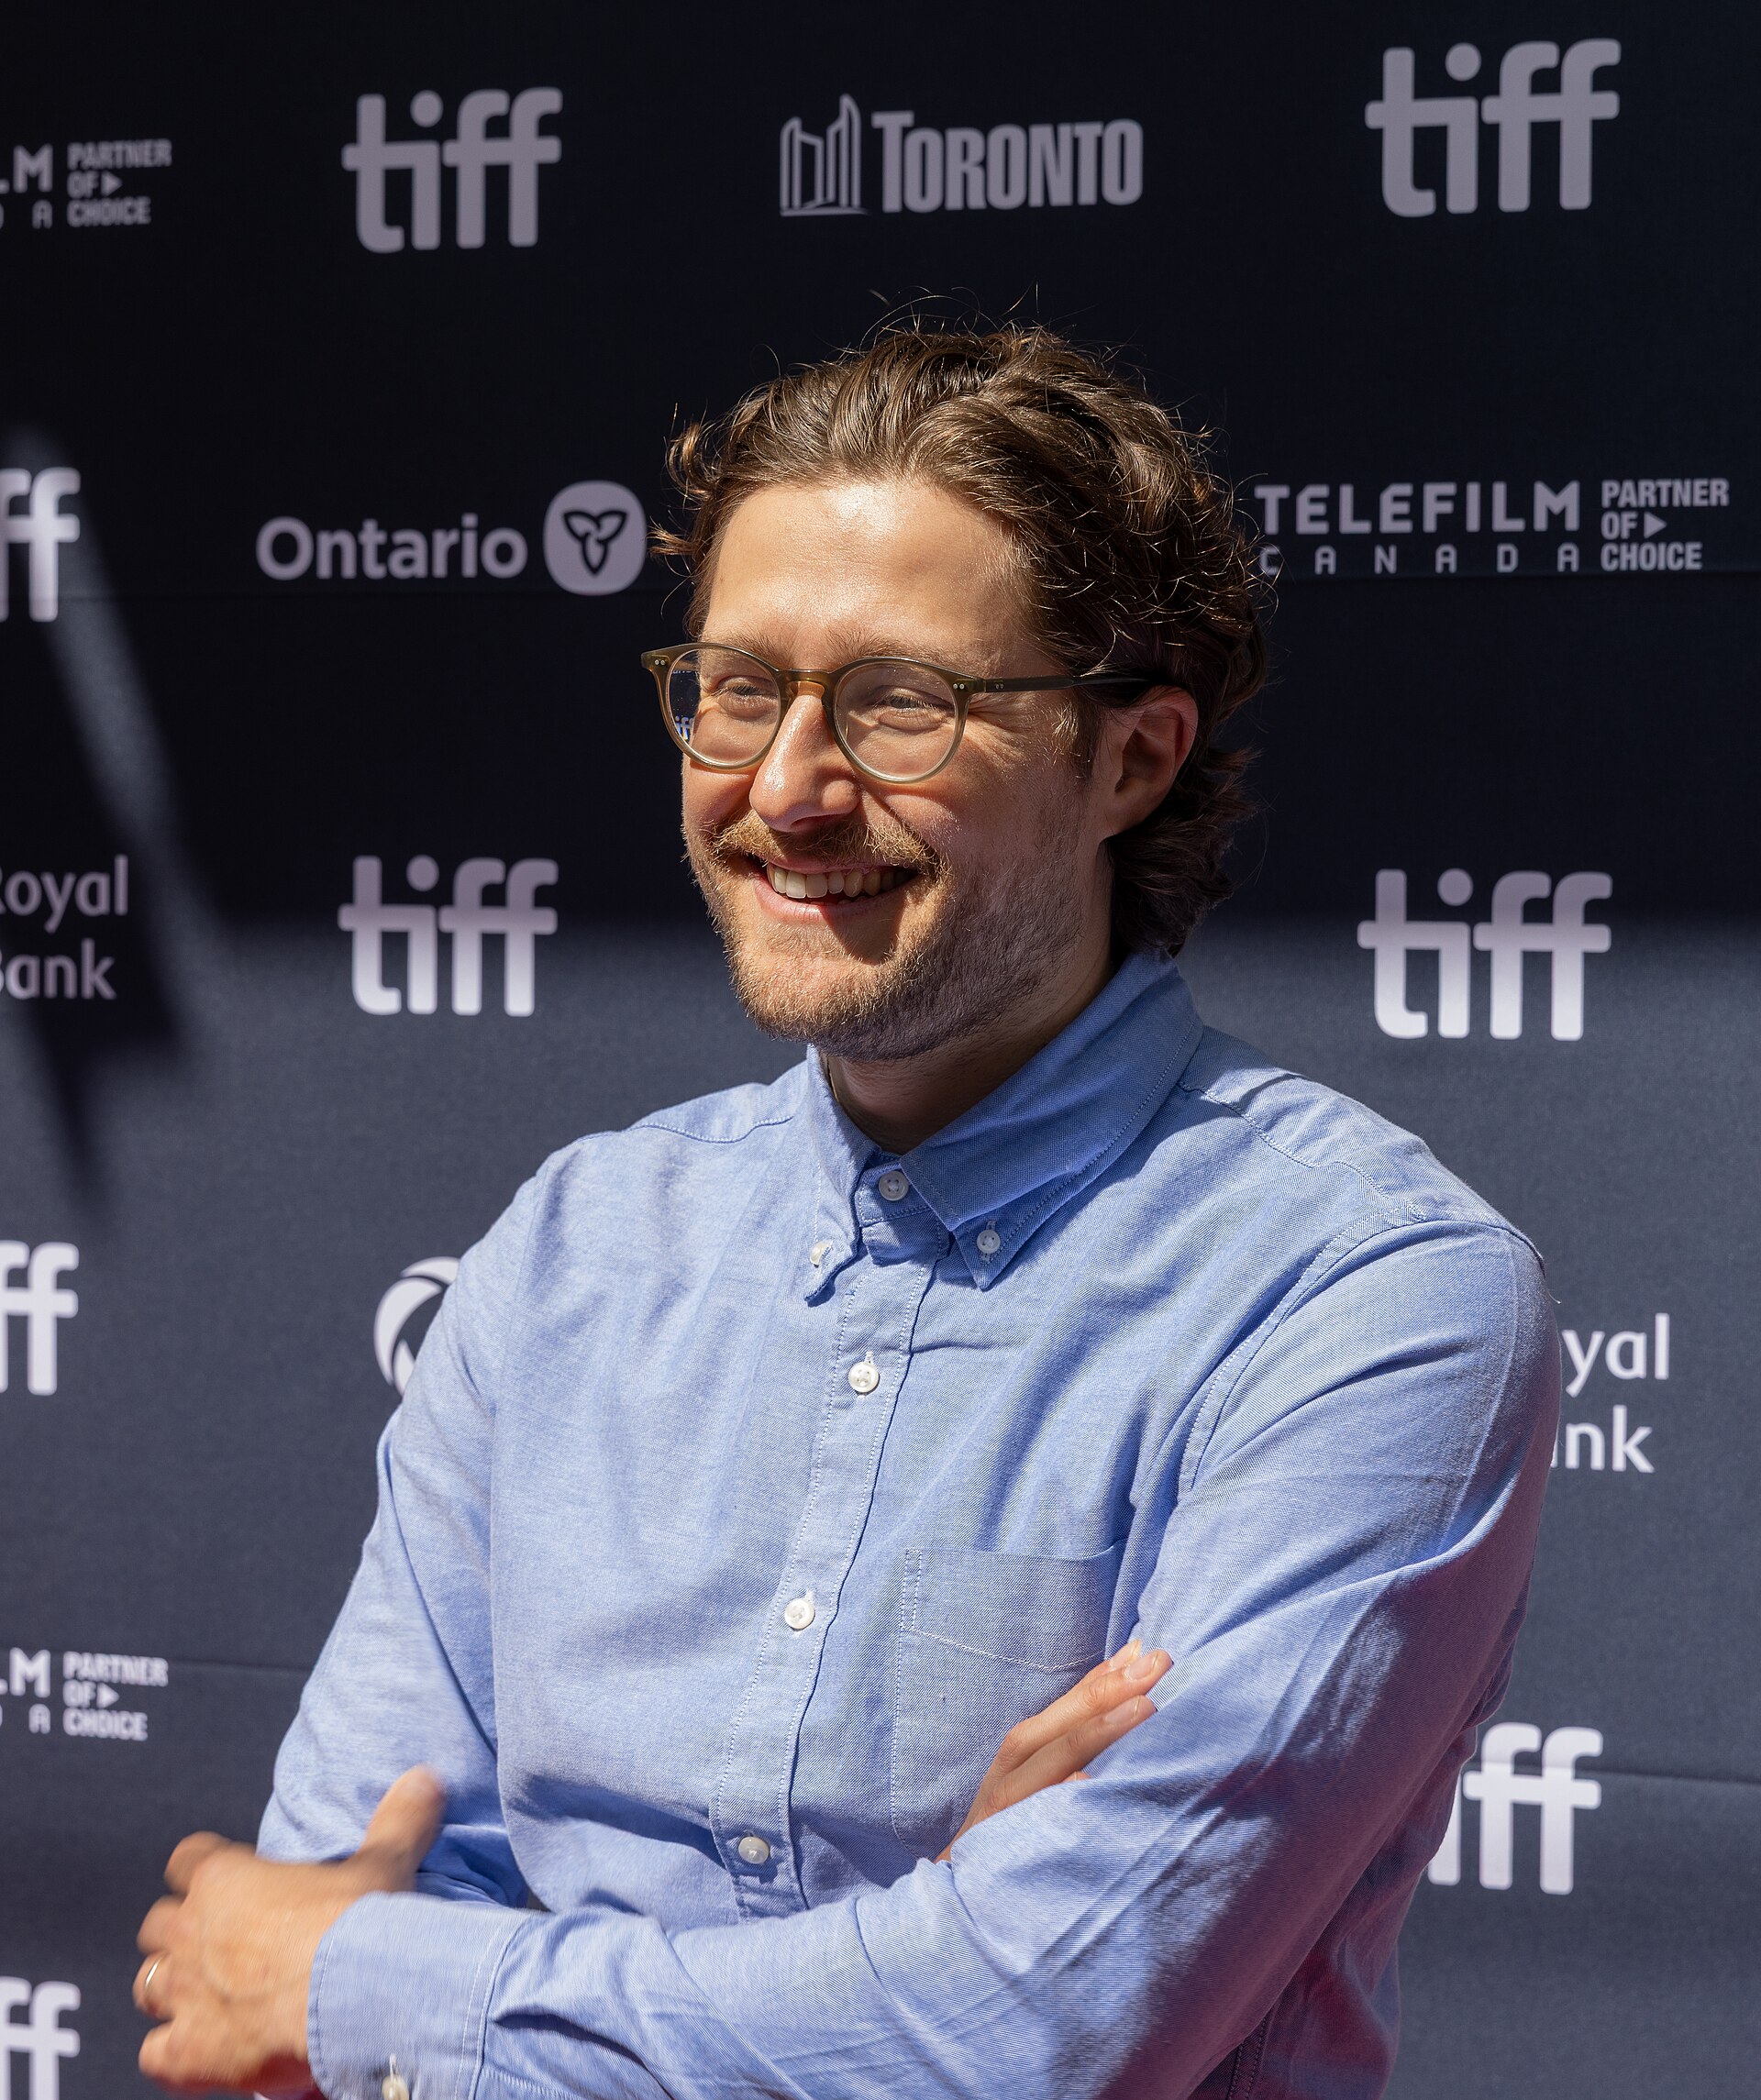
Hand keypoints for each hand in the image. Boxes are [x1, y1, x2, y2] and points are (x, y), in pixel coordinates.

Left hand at [134, 1766, 445, 2093]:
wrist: (351, 1999)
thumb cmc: (360, 1924)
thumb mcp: (385, 1862)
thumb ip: (399, 1820)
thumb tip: (426, 1779)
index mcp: (226, 1878)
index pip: (187, 1859)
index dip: (204, 1869)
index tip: (228, 1880)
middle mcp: (191, 1932)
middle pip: (157, 1924)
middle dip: (183, 1934)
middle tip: (224, 1945)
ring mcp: (183, 1994)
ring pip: (148, 1985)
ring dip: (173, 1991)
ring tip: (210, 2000)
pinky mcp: (185, 2053)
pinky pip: (154, 2054)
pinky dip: (173, 2055)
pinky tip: (205, 2056)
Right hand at [938, 1639, 1170, 1859]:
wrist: (960, 1887)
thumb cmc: (1012, 1820)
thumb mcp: (1037, 1770)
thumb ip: (1077, 1728)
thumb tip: (1130, 1672)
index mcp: (1025, 1747)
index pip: (1072, 1703)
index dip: (1110, 1674)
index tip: (1152, 1650)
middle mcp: (1016, 1770)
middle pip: (1066, 1724)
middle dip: (1112, 1691)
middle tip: (1159, 1666)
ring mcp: (1012, 1806)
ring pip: (1057, 1759)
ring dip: (1099, 1732)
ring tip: (1142, 1708)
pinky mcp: (1009, 1843)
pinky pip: (1043, 1817)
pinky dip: (1067, 1796)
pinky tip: (1092, 1780)